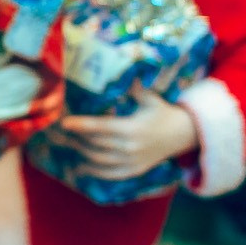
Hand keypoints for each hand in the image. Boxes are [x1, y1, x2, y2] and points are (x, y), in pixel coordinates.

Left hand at [57, 86, 199, 180]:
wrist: (185, 135)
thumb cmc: (163, 113)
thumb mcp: (150, 99)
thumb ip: (134, 88)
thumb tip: (121, 69)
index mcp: (132, 128)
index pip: (101, 127)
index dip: (81, 125)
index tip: (63, 122)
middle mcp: (130, 147)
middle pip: (95, 144)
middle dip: (76, 137)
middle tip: (60, 132)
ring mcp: (132, 161)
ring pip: (98, 160)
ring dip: (81, 152)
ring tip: (69, 143)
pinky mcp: (135, 171)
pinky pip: (110, 175)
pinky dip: (93, 171)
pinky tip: (81, 166)